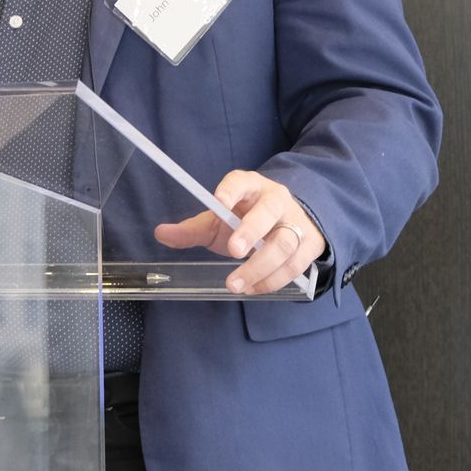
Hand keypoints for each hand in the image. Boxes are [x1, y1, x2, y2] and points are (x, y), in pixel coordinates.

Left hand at [153, 169, 326, 295]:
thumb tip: (160, 233)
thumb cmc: (246, 220)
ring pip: (284, 243)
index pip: (241, 181)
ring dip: (259, 267)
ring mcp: (296, 222)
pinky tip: (253, 288)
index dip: (231, 190)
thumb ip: (192, 229)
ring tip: (235, 284)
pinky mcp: (310, 245)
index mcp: (250, 187)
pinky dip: (273, 280)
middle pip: (269, 212)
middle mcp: (276, 200)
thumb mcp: (219, 221)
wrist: (291, 222)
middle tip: (233, 251)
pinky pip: (295, 265)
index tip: (219, 204)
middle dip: (251, 231)